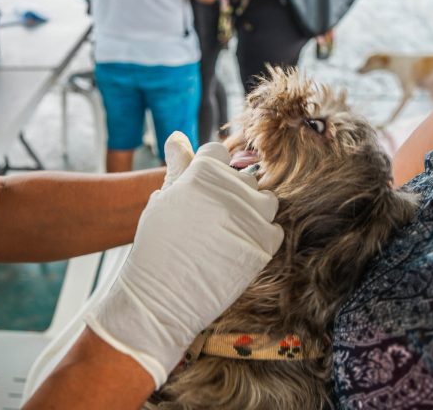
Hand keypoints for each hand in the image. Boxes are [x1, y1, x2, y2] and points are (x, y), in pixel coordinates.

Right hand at [85, 133, 283, 387]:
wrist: (163, 296)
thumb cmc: (157, 246)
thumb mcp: (163, 199)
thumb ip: (178, 165)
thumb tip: (178, 136)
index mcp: (203, 171)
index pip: (219, 152)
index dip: (209, 172)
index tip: (201, 193)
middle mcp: (231, 187)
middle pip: (244, 176)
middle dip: (231, 192)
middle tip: (211, 219)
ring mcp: (251, 215)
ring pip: (266, 199)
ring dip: (253, 211)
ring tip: (229, 232)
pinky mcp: (265, 243)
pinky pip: (274, 229)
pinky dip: (261, 237)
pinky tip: (238, 248)